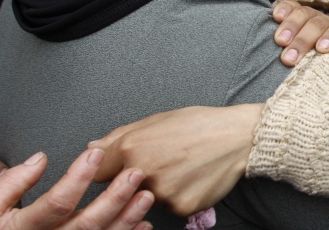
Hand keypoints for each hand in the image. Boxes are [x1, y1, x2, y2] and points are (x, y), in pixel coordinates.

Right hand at [0, 149, 152, 229]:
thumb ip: (11, 182)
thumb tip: (39, 159)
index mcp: (23, 228)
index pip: (57, 203)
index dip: (79, 177)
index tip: (95, 154)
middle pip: (87, 223)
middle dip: (115, 197)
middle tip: (134, 173)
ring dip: (127, 218)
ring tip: (145, 196)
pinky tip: (142, 225)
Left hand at [91, 104, 262, 216]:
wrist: (237, 138)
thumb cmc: (197, 124)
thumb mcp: (155, 120)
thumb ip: (118, 136)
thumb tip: (91, 147)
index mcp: (131, 147)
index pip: (98, 171)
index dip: (108, 168)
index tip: (118, 165)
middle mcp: (142, 173)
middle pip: (120, 189)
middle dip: (131, 180)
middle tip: (158, 164)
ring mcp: (161, 194)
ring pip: (145, 200)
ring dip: (154, 189)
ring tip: (178, 168)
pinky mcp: (179, 208)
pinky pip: (167, 207)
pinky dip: (175, 196)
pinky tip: (190, 179)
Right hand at [273, 0, 328, 66]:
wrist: (316, 51)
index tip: (321, 49)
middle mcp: (325, 19)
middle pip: (317, 23)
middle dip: (303, 40)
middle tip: (289, 58)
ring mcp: (309, 13)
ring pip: (302, 13)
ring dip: (290, 27)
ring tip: (280, 42)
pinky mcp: (293, 11)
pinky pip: (288, 5)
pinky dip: (282, 9)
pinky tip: (276, 18)